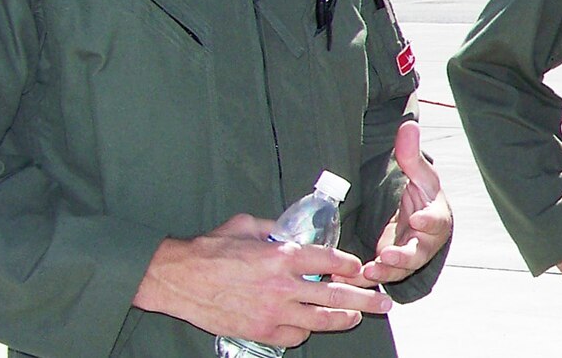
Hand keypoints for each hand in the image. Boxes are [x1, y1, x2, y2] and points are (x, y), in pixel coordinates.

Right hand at [132, 214, 392, 347]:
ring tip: (359, 317)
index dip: (352, 265)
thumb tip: (294, 229)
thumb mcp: (248, 224)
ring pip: (321, 319)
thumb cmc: (210, 249)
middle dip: (365, 298)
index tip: (362, 268)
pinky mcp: (260, 331)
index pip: (332, 260)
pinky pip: (295, 336)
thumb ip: (277, 227)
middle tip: (384, 302)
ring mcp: (273, 311)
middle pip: (336, 293)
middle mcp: (283, 285)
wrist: (176, 278)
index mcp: (283, 255)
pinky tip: (313, 326)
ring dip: (344, 318)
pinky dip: (306, 331)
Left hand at [360, 121, 452, 285]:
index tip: (418, 220)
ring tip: (366, 271)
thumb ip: (411, 154)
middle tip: (386, 255)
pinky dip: (366, 279)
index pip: (437, 221)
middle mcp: (425, 241)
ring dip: (383, 273)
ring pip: (399, 270)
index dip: (429, 222)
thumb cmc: (422, 194)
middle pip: (419, 254)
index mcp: (436, 217)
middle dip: (403, 257)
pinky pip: (380, 276)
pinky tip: (348, 279)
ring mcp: (408, 257)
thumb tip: (408, 125)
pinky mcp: (391, 266)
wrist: (418, 216)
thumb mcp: (418, 173)